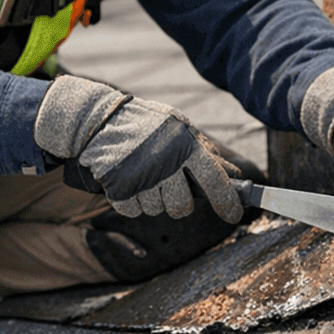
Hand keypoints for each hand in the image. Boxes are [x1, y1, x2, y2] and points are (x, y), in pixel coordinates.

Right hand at [34, 76, 243, 222]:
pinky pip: (133, 212)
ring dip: (153, 200)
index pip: (214, 180)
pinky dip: (132, 203)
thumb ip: (205, 151)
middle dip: (178, 204)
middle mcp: (165, 162)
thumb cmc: (145, 124)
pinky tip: (130, 184)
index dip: (227, 201)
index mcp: (184, 145)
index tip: (233, 215)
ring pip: (156, 210)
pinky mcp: (117, 187)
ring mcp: (140, 176)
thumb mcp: (178, 127)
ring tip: (145, 177)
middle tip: (170, 188)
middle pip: (181, 206)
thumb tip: (234, 174)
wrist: (98, 118)